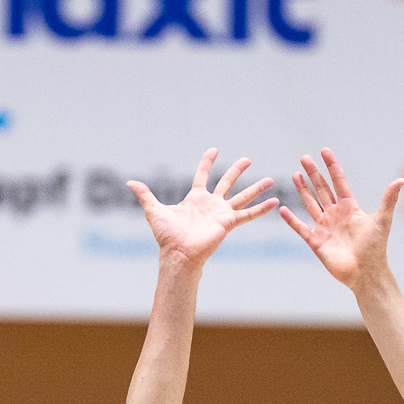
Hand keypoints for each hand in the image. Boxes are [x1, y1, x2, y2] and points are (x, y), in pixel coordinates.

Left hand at [127, 148, 277, 265]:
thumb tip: (129, 182)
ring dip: (256, 189)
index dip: (207, 162)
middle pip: (227, 182)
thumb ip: (145, 195)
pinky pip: (248, 214)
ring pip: (242, 197)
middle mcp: (211, 204)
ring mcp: (221, 213)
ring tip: (271, 180)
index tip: (214, 150)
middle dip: (237, 171)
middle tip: (248, 160)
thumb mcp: (154, 210)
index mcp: (195, 198)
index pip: (203, 175)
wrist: (178, 253)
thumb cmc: (166, 235)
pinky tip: (274, 202)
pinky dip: (261, 209)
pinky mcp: (229, 223)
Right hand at [278, 148, 403, 289]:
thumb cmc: (376, 247)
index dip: (332, 166)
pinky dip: (291, 220)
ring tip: (295, 174)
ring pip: (311, 204)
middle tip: (304, 157)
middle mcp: (336, 215)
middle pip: (322, 189)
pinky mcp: (316, 242)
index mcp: (350, 208)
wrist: (365, 272)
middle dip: (313, 173)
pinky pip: (301, 228)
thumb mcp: (383, 220)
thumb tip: (401, 180)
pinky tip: (283, 209)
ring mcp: (325, 227)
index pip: (339, 182)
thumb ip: (389, 199)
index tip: (324, 151)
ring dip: (303, 190)